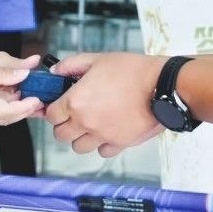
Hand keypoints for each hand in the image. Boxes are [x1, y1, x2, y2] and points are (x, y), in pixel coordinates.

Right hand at [0, 51, 43, 125]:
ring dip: (13, 107)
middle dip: (24, 110)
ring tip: (26, 93)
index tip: (39, 99)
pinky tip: (7, 93)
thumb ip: (3, 72)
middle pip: (6, 118)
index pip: (10, 113)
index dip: (27, 107)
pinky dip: (1, 105)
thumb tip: (25, 74)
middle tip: (39, 98)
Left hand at [46, 53, 166, 156]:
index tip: (61, 105)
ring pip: (79, 147)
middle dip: (64, 125)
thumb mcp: (96, 59)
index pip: (51, 116)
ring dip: (81, 137)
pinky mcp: (120, 143)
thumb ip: (70, 65)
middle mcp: (85, 122)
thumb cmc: (132, 70)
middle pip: (61, 135)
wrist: (161, 85)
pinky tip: (107, 131)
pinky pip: (102, 152)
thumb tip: (55, 72)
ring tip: (91, 124)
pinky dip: (102, 144)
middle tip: (74, 115)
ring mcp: (102, 135)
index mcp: (75, 102)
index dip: (54, 109)